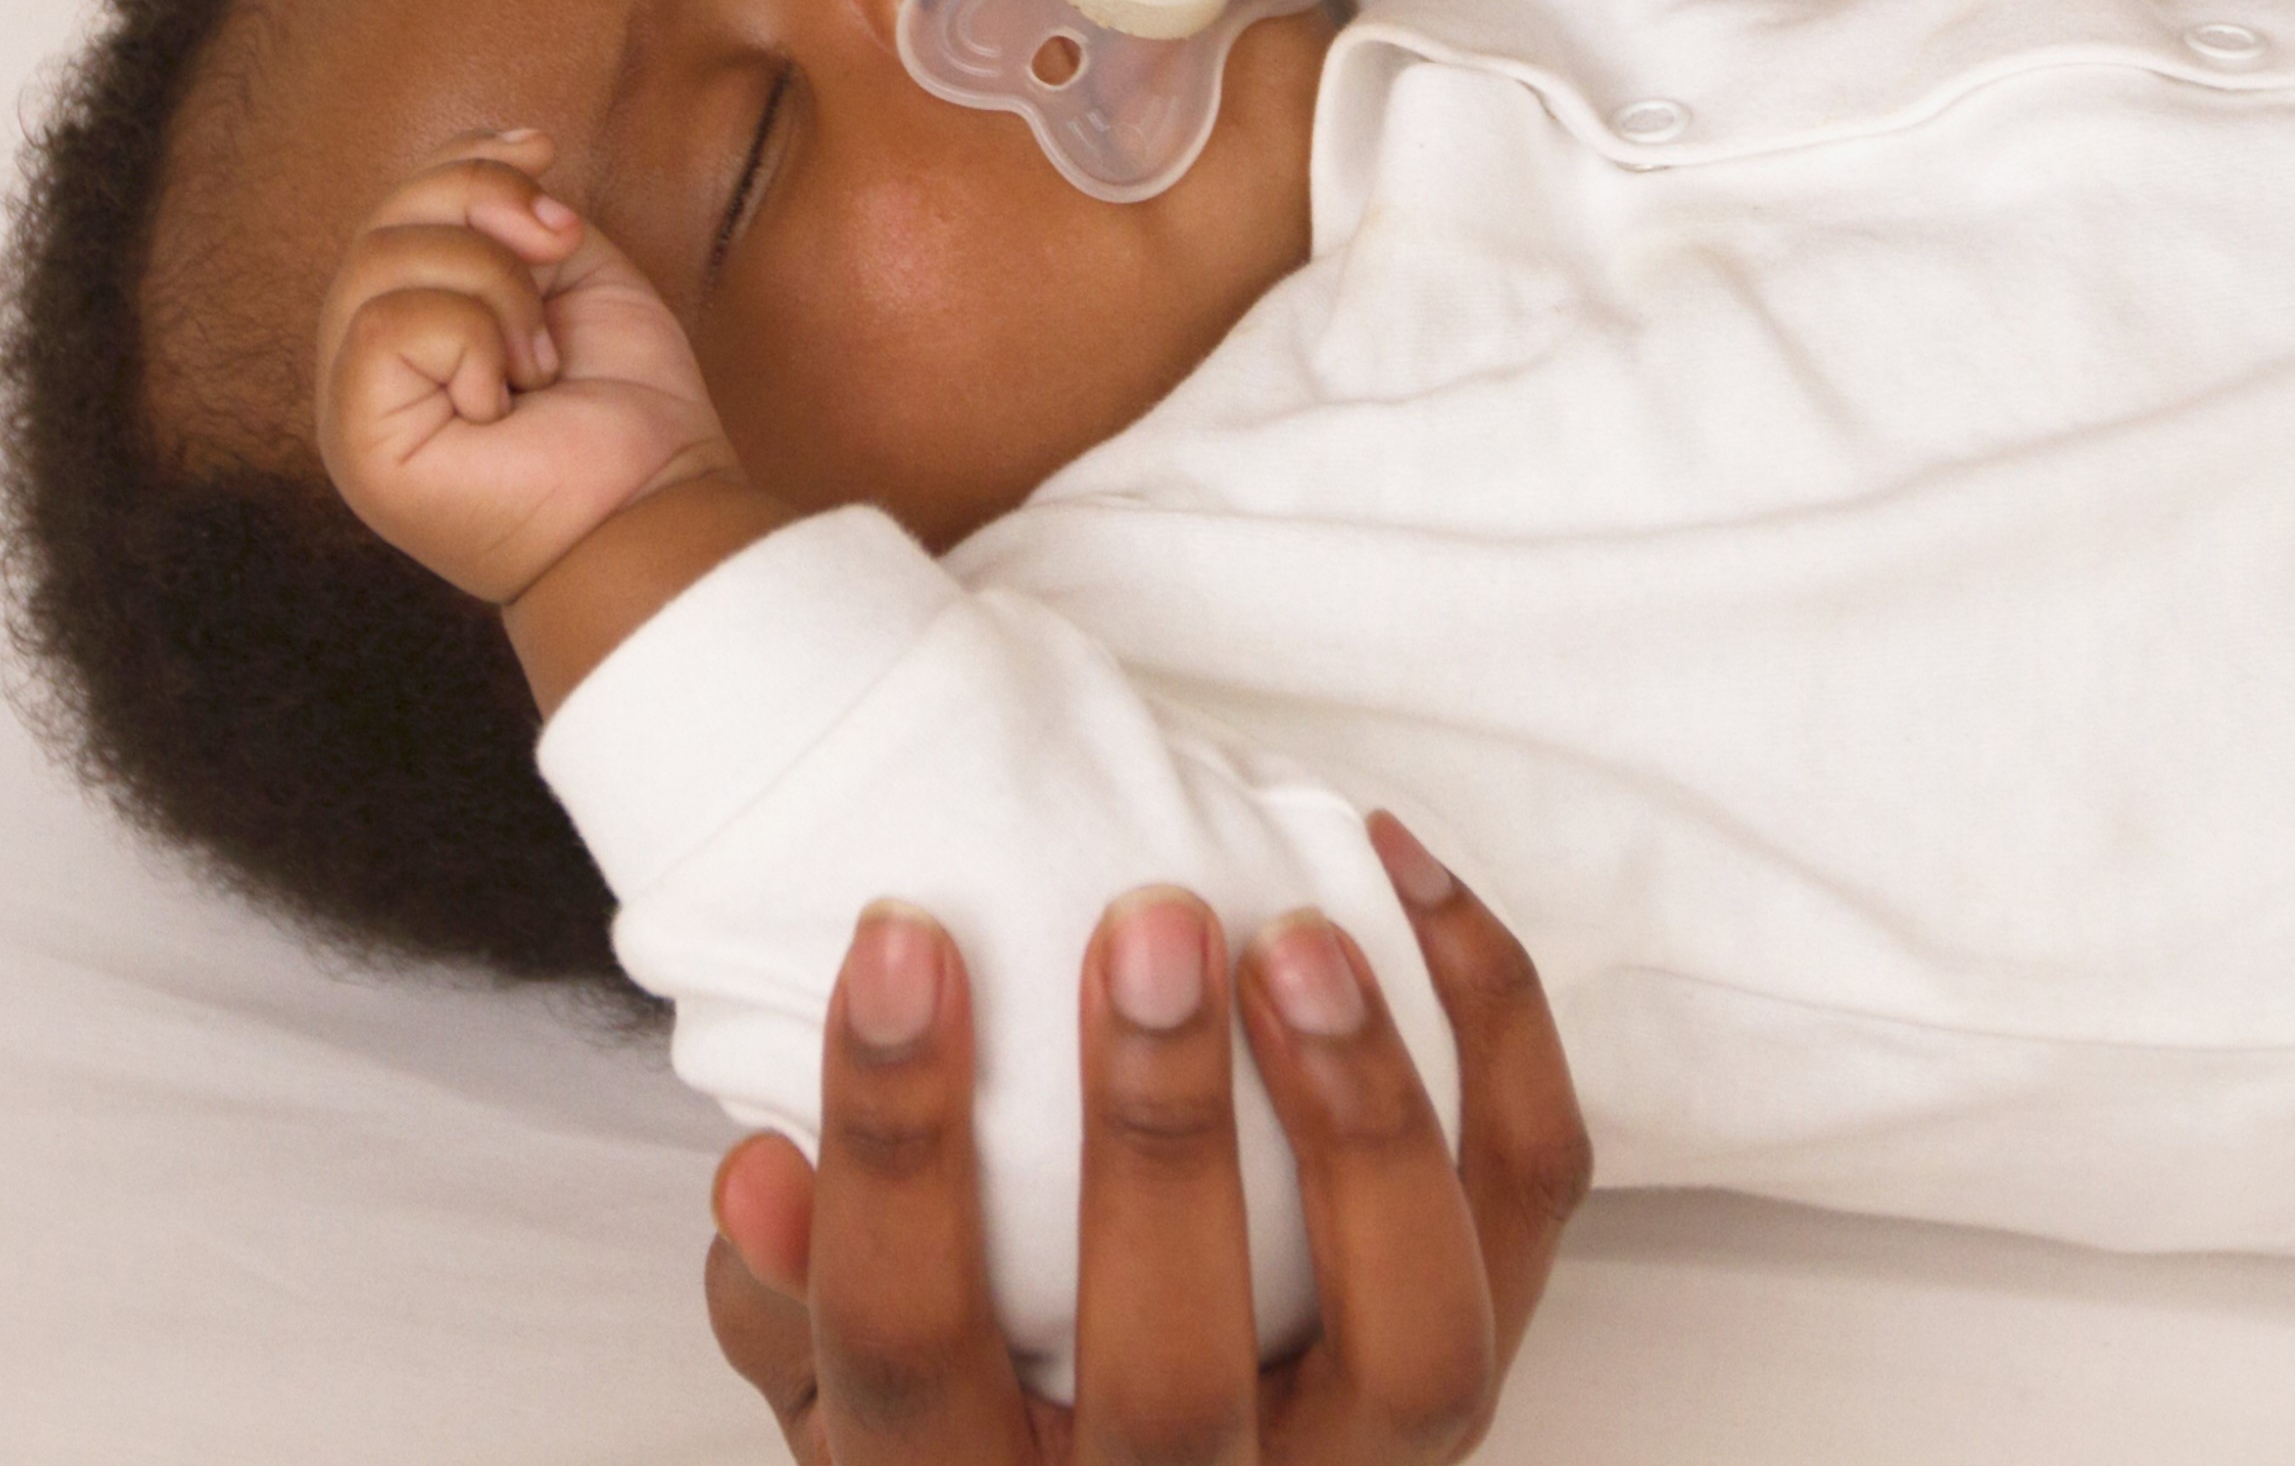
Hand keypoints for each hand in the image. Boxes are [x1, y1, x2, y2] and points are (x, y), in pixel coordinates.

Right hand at [309, 129, 734, 607]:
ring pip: (383, 260)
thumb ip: (522, 214)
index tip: (545, 151)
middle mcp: (367, 362)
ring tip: (540, 358)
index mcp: (412, 323)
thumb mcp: (575, 277)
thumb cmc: (625, 410)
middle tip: (561, 250)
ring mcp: (352, 404)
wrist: (657, 507)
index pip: (401, 203)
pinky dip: (470, 339)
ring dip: (494, 288)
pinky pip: (385, 324)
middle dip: (487, 205)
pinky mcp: (357, 441)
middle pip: (386, 219)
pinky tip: (505, 397)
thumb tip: (519, 144)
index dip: (466, 160)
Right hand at [700, 815, 1590, 1462]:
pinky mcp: (1471, 1367)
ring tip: (1303, 935)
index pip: (907, 1344)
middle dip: (1165, 1140)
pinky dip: (1499, 1033)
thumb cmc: (969, 1419)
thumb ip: (785, 1293)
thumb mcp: (832, 1393)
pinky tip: (1406, 883)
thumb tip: (764, 1166)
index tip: (901, 936)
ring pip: (1419, 1345)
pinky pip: (1531, 1204)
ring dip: (1368, 1121)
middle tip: (1150, 920)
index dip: (895, 1142)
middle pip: (1177, 1381)